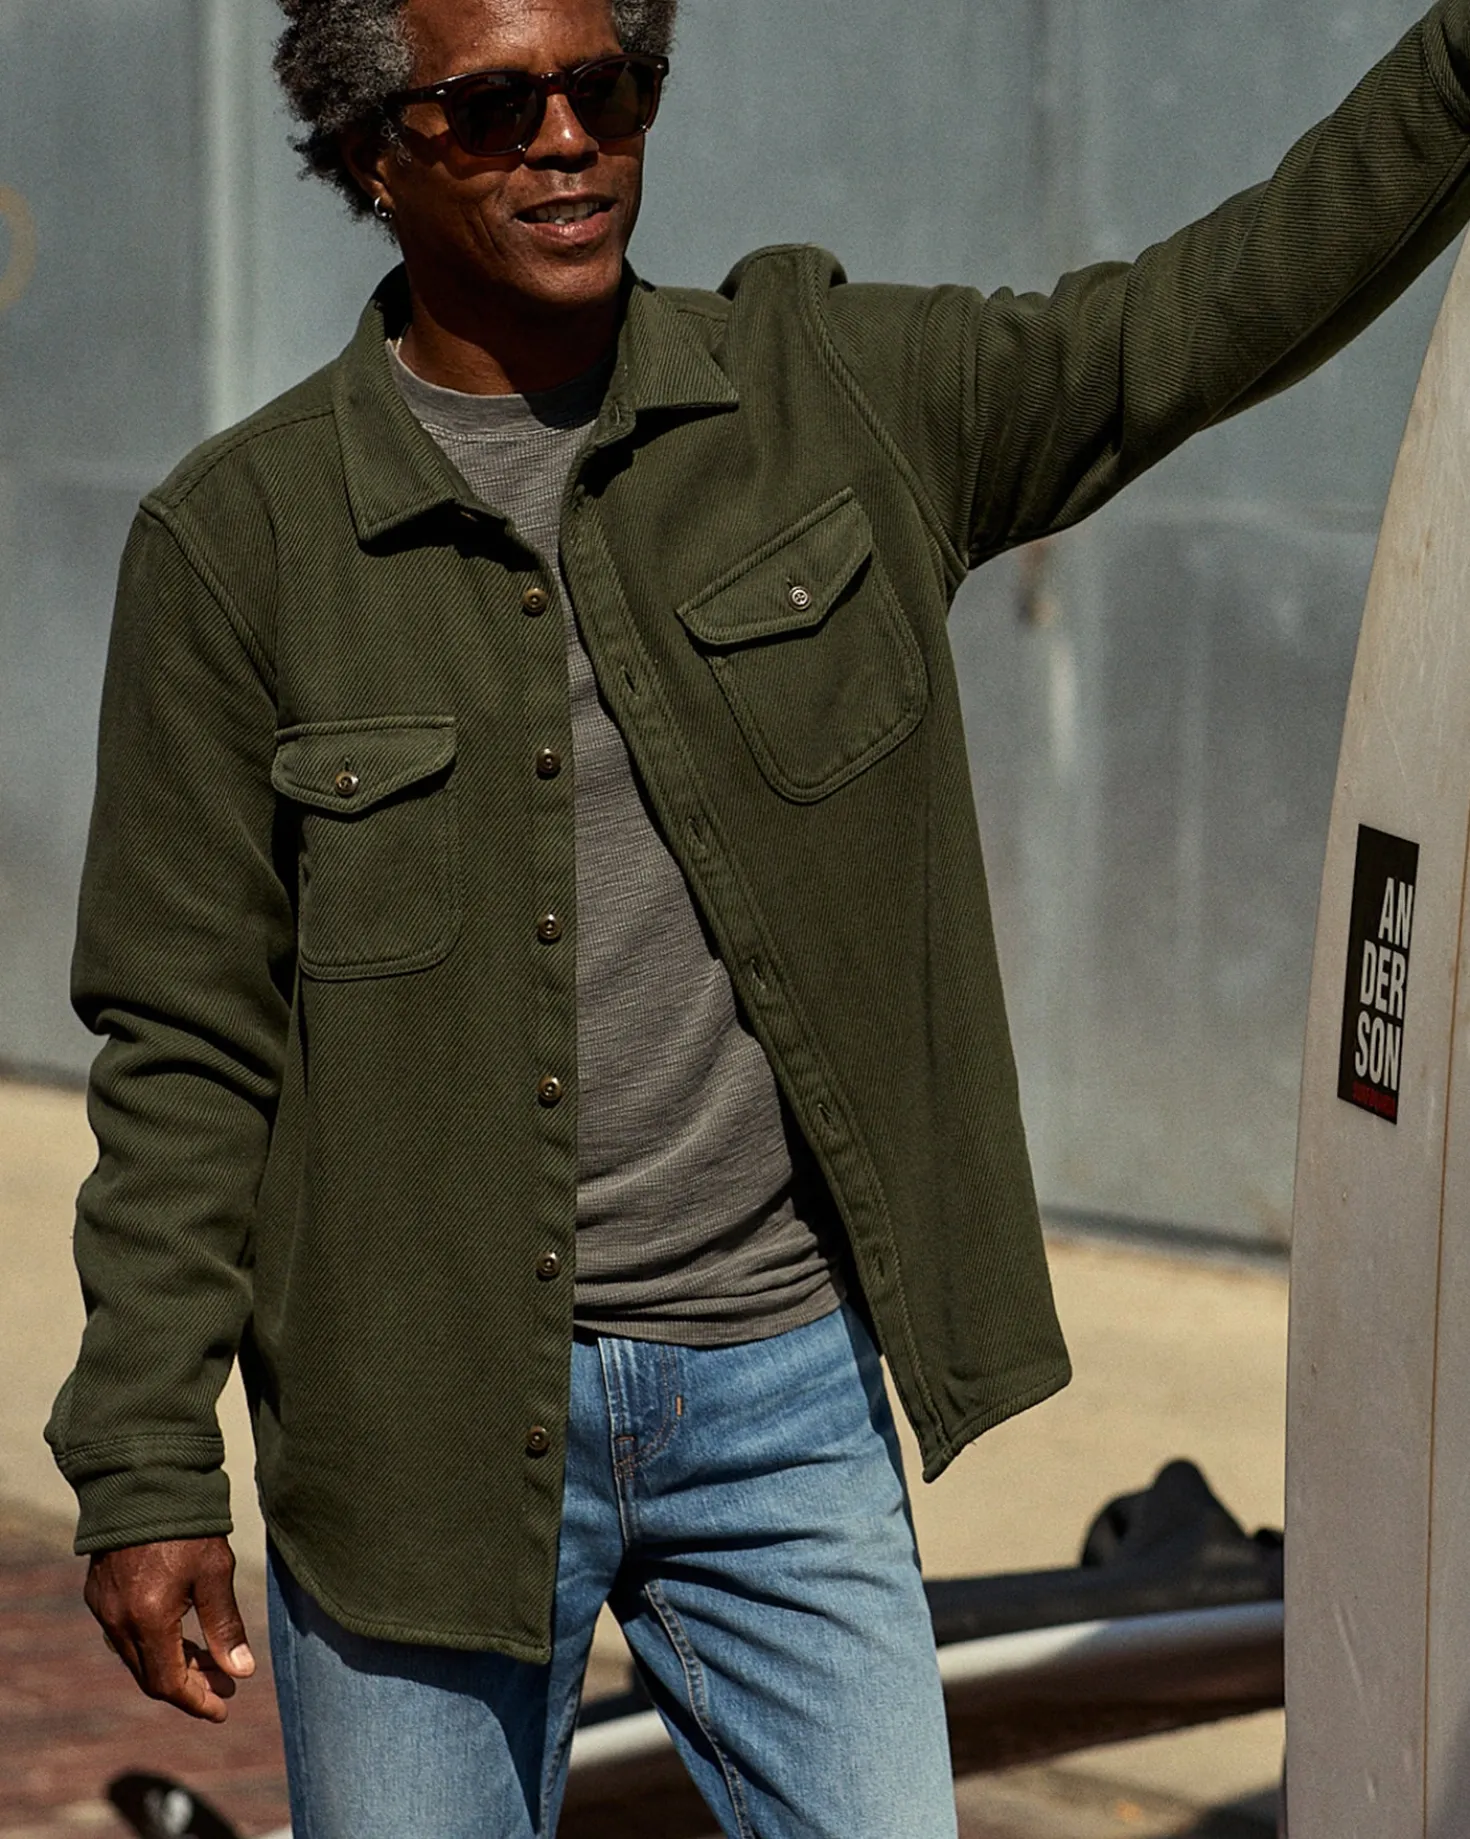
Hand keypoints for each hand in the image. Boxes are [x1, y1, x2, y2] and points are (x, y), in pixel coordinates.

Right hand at [85, 1535, 254, 1721]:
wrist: (143, 1480)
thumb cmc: (187, 1524)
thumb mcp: (215, 1573)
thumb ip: (225, 1626)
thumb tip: (242, 1671)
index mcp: (148, 1619)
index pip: (169, 1683)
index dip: (197, 1701)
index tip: (224, 1708)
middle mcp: (118, 1621)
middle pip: (151, 1675)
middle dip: (190, 1685)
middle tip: (225, 1684)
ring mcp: (104, 1608)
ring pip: (137, 1657)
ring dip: (171, 1665)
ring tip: (210, 1661)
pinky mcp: (99, 1592)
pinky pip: (124, 1635)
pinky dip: (153, 1644)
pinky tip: (180, 1636)